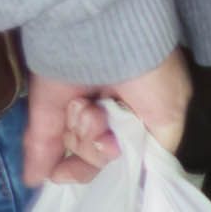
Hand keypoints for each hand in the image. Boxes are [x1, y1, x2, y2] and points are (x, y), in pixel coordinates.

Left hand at [22, 52, 187, 187]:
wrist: (106, 36)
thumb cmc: (149, 73)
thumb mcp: (170, 113)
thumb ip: (153, 152)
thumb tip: (131, 175)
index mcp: (139, 110)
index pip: (126, 154)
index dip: (121, 162)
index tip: (117, 153)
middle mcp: (107, 112)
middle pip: (100, 155)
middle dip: (99, 145)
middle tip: (99, 116)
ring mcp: (75, 111)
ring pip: (73, 150)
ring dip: (81, 134)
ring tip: (85, 106)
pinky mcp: (46, 107)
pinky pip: (41, 145)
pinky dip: (40, 162)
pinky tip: (40, 175)